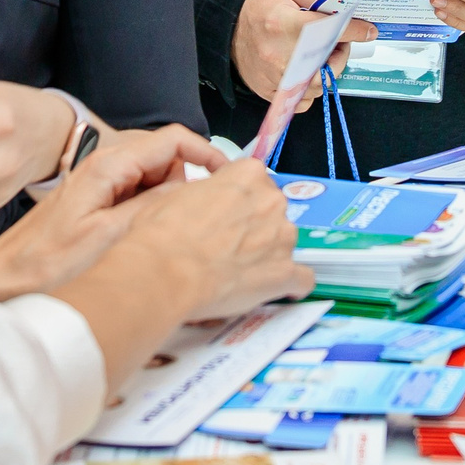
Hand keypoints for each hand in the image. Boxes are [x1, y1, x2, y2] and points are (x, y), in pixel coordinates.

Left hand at [0, 125, 229, 296]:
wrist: (5, 277)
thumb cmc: (49, 264)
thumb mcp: (109, 238)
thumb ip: (153, 209)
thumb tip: (192, 192)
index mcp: (109, 166)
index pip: (173, 139)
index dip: (206, 153)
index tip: (227, 176)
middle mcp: (104, 164)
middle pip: (165, 156)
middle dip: (185, 182)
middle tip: (191, 218)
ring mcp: (98, 180)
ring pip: (152, 175)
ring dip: (166, 198)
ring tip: (164, 233)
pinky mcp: (94, 197)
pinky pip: (136, 191)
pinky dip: (149, 207)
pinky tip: (144, 236)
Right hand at [119, 159, 316, 319]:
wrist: (164, 270)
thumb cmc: (162, 232)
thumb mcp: (179, 192)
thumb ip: (210, 191)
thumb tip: (210, 201)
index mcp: (247, 174)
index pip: (255, 179)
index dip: (239, 199)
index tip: (229, 212)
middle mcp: (271, 201)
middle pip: (272, 209)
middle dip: (256, 225)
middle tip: (229, 244)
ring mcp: (282, 237)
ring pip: (285, 242)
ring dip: (269, 253)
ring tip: (242, 272)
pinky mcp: (284, 273)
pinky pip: (301, 279)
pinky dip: (292, 285)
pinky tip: (279, 290)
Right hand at [234, 0, 376, 99]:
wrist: (226, 22)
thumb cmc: (259, 3)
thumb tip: (344, 11)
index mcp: (283, 23)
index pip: (328, 30)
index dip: (353, 30)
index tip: (368, 30)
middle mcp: (278, 54)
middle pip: (326, 66)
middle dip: (340, 55)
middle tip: (338, 43)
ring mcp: (273, 76)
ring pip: (316, 87)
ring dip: (327, 73)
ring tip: (321, 56)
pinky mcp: (268, 90)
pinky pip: (301, 102)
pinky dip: (310, 91)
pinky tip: (307, 73)